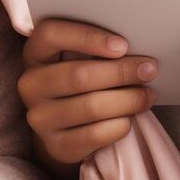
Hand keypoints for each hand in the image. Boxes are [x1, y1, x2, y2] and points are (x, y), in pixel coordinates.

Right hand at [18, 18, 157, 165]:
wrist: (64, 124)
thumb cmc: (80, 78)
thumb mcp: (80, 56)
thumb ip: (98, 47)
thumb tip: (137, 51)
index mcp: (35, 52)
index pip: (52, 34)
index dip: (88, 37)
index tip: (123, 45)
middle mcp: (30, 85)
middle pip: (78, 76)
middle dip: (121, 72)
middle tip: (149, 69)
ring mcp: (40, 118)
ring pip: (90, 107)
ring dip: (127, 100)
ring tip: (147, 95)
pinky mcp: (55, 145)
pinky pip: (94, 135)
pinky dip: (119, 125)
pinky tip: (131, 118)